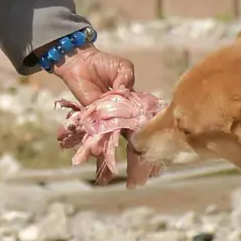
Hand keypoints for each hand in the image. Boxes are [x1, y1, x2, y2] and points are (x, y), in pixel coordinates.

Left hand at [51, 43, 157, 186]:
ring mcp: (106, 118)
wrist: (80, 62)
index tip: (159, 155)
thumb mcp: (123, 68)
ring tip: (118, 173)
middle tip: (142, 178)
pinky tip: (96, 155)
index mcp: (134, 105)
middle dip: (136, 158)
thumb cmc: (104, 64)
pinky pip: (93, 132)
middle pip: (130, 137)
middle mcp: (121, 115)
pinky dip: (93, 143)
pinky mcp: (90, 117)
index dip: (151, 136)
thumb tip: (125, 92)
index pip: (144, 123)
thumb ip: (127, 81)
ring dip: (114, 154)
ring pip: (112, 138)